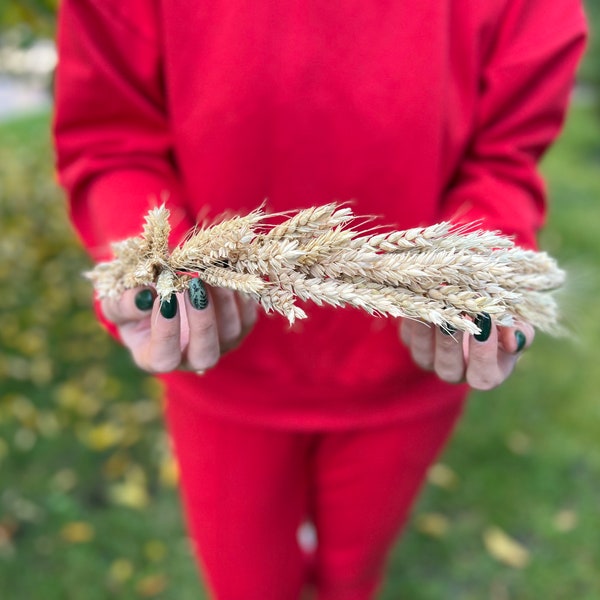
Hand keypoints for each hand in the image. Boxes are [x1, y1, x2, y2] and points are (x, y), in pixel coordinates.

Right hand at [101, 279, 257, 373]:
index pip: (164, 357)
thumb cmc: (136, 300)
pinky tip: (227, 271)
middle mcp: (192, 358)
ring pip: (230, 333)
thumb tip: (141, 298)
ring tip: (210, 272)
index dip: (165, 332)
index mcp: (158, 357)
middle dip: (202, 321)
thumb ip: (122, 303)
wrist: (165, 287)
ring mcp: (220, 344)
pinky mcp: (240, 326)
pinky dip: (239, 295)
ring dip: (222, 302)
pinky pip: (247, 315)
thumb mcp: (118, 301)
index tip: (165, 299)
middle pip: (204, 355)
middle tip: (193, 285)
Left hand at [399, 314, 533, 390]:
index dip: (484, 353)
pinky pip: (408, 335)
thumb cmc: (501, 316)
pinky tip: (420, 297)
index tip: (486, 320)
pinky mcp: (410, 342)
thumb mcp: (516, 322)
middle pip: (449, 368)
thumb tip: (513, 341)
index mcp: (485, 374)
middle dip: (452, 340)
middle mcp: (454, 372)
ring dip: (428, 329)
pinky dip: (413, 317)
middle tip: (456, 311)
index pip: (483, 376)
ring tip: (435, 303)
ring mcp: (429, 359)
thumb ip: (520, 331)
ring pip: (423, 354)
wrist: (473, 301)